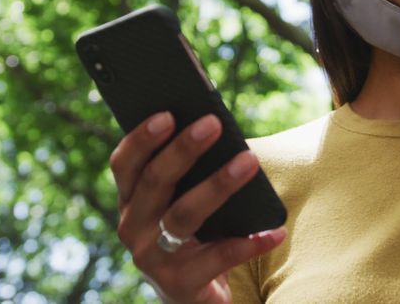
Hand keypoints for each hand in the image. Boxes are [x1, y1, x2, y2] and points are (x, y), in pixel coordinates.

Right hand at [110, 112, 286, 302]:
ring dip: (218, 185)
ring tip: (249, 162)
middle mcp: (133, 227)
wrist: (192, 294)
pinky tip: (274, 231)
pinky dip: (248, 242)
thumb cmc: (193, 232)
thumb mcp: (182, 200)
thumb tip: (218, 129)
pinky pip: (217, 258)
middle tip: (214, 123)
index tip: (167, 114)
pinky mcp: (179, 284)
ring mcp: (152, 258)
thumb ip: (189, 172)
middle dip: (184, 149)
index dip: (142, 138)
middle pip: (155, 182)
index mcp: (131, 199)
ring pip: (183, 215)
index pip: (125, 164)